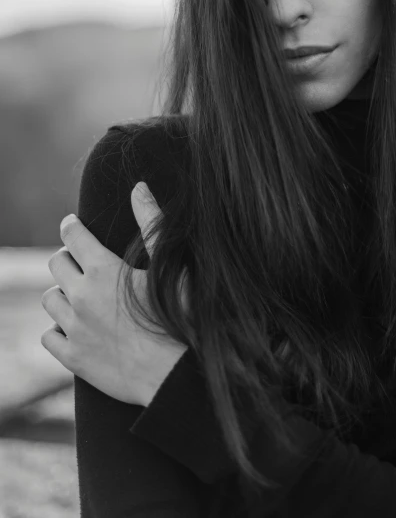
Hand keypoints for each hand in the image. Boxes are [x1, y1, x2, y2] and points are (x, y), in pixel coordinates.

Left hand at [41, 182, 189, 406]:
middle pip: (55, 264)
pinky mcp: (73, 358)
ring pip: (49, 300)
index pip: (72, 236)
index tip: (73, 224)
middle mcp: (82, 297)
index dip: (72, 226)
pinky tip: (75, 328)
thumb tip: (138, 188)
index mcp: (104, 270)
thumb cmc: (180, 316)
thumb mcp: (169, 265)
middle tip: (81, 261)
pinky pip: (49, 336)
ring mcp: (75, 329)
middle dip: (67, 258)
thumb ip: (151, 222)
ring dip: (62, 293)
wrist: (177, 374)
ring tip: (79, 296)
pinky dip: (58, 329)